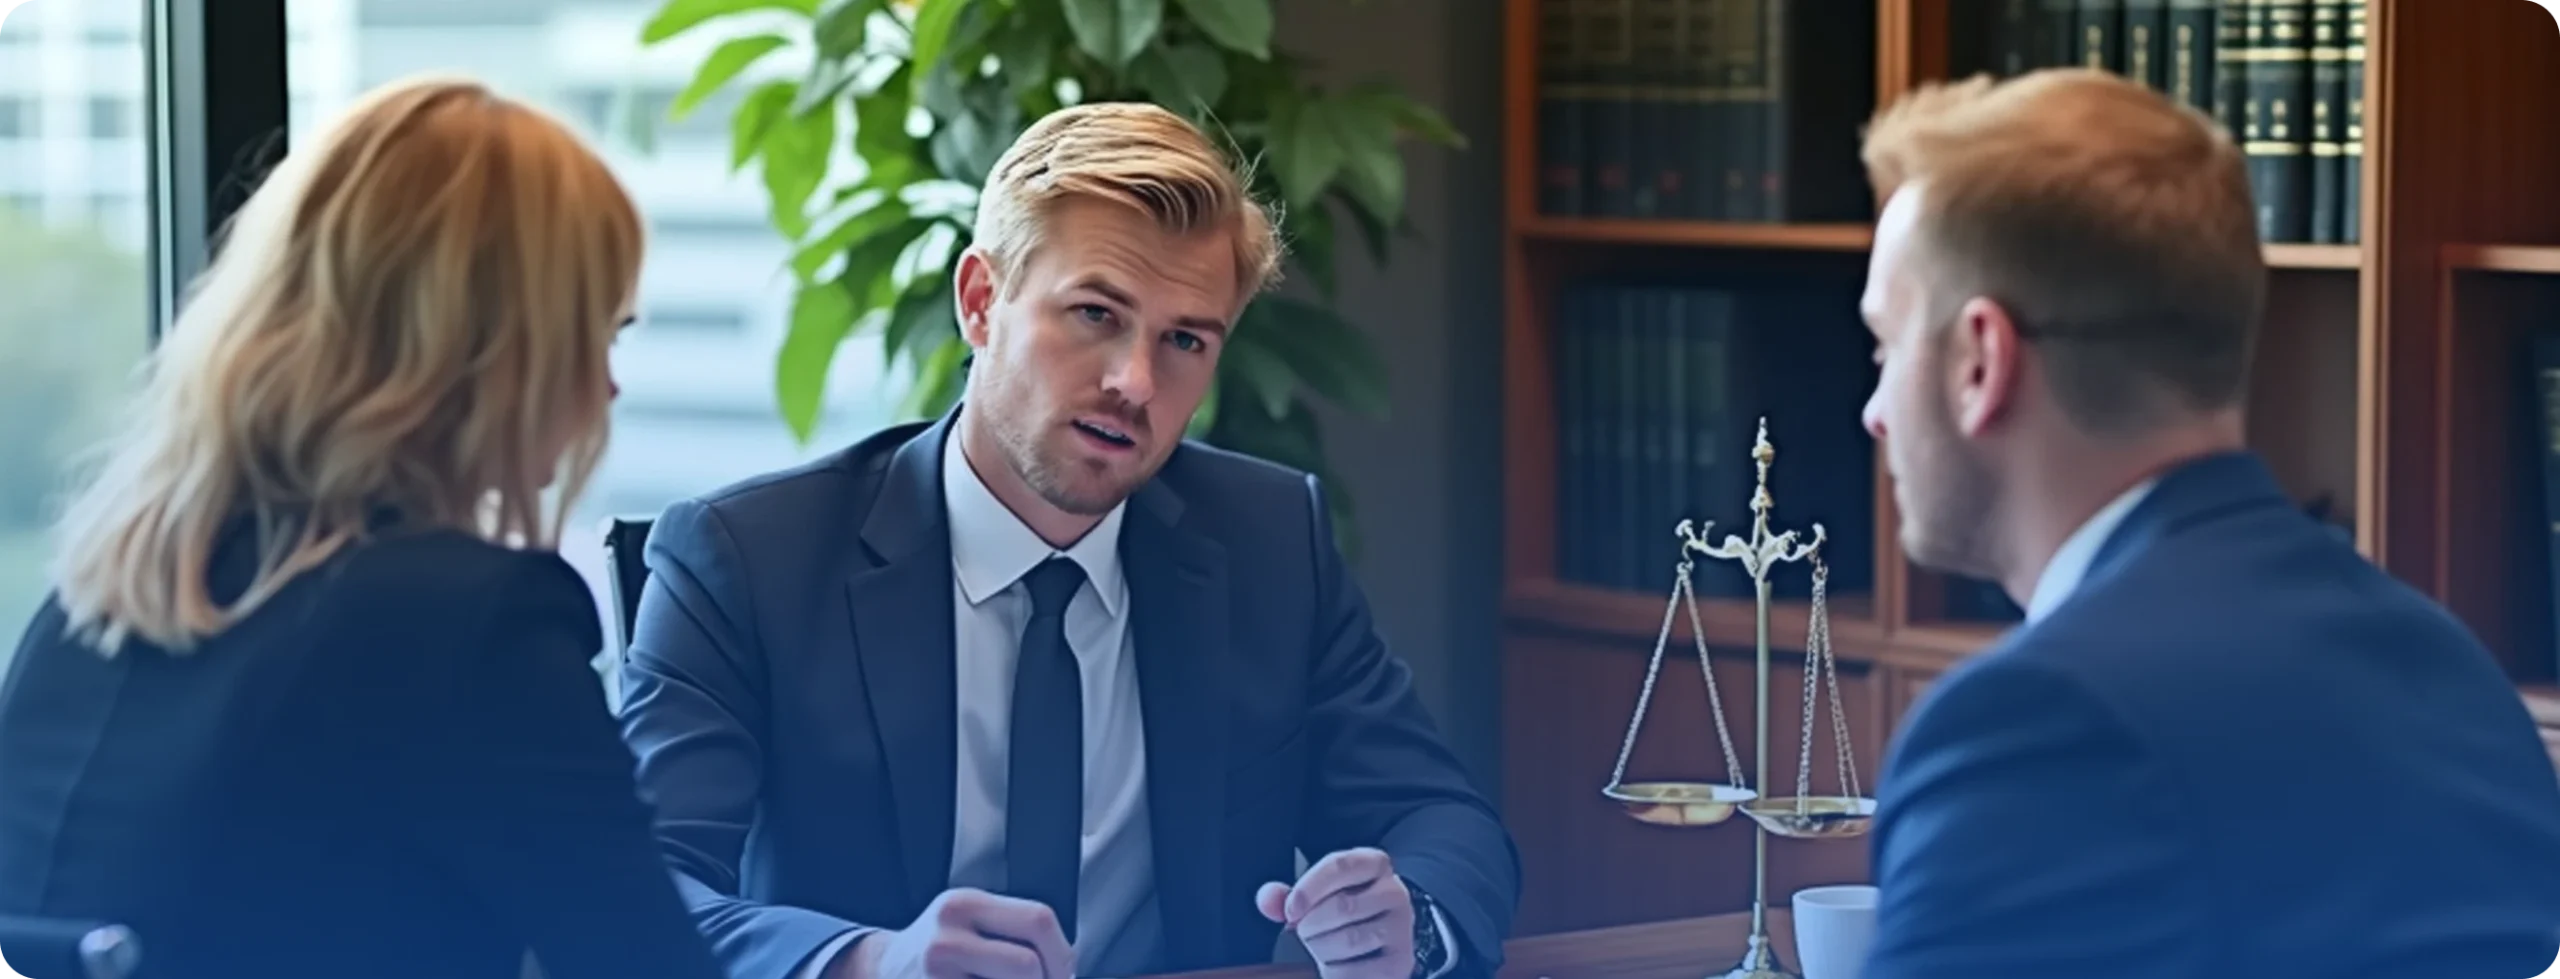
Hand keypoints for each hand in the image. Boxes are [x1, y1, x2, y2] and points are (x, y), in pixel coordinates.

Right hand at [839, 888, 1074, 978]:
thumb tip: (1067, 969)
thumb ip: (1014, 933)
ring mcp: (935, 972)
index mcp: (965, 904)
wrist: (883, 970)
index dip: (1063, 954)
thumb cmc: (940, 951)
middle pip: (1028, 964)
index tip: (1066, 973)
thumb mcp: (969, 922)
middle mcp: (947, 935)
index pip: (1038, 920)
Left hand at [1256, 848, 1414, 978]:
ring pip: (1350, 939)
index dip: (1308, 889)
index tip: (1290, 911)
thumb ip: (1289, 896)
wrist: (1382, 941)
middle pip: (1343, 906)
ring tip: (1320, 949)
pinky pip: (1356, 971)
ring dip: (1321, 949)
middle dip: (1311, 926)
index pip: (1340, 866)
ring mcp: (1402, 928)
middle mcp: (1394, 892)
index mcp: (1373, 864)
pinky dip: (1334, 973)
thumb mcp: (1319, 896)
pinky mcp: (1400, 962)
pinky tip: (1333, 966)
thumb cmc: (1344, 914)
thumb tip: (1267, 901)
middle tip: (1304, 933)